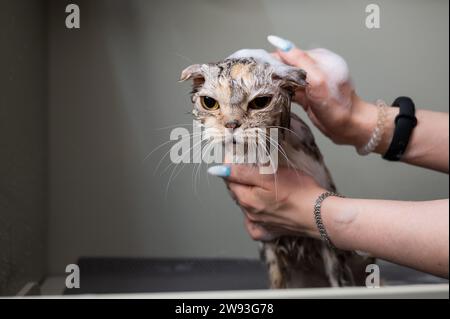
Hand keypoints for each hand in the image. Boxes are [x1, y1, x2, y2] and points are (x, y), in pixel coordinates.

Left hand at [209, 164, 327, 240]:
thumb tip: (217, 170)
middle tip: (257, 168)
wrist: (320, 215)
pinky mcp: (271, 230)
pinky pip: (257, 221)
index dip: (233, 166)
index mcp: (246, 200)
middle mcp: (250, 214)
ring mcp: (260, 224)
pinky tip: (267, 205)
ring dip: (251, 192)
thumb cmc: (298, 193)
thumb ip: (241, 172)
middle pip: (239, 192)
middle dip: (243, 179)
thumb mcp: (268, 175)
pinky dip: (258, 212)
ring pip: (248, 204)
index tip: (241, 156)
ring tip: (266, 184)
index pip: (230, 180)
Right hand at [268, 36, 379, 148]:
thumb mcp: (318, 80)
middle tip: (257, 81)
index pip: (289, 53)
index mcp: (319, 58)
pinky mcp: (307, 96)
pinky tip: (271, 97)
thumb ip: (300, 62)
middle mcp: (314, 69)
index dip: (273, 60)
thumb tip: (281, 45)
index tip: (259, 68)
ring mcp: (310, 83)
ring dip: (274, 83)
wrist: (350, 127)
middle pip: (286, 65)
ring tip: (260, 89)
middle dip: (272, 72)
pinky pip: (289, 90)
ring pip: (286, 79)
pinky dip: (280, 92)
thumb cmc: (338, 106)